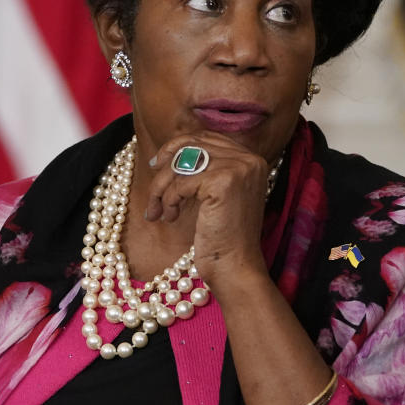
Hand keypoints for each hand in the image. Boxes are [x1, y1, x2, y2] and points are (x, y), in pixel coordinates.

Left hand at [143, 133, 275, 290]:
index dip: (178, 147)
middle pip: (193, 145)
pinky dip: (169, 199)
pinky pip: (182, 182)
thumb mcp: (218, 195)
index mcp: (252, 159)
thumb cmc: (224, 238)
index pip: (207, 137)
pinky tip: (170, 216)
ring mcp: (239, 167)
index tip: (159, 163)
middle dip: (166, 163)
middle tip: (152, 181)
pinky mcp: (224, 181)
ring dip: (163, 186)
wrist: (235, 267)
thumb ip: (208, 169)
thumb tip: (173, 149)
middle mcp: (249, 159)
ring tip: (159, 210)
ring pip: (183, 163)